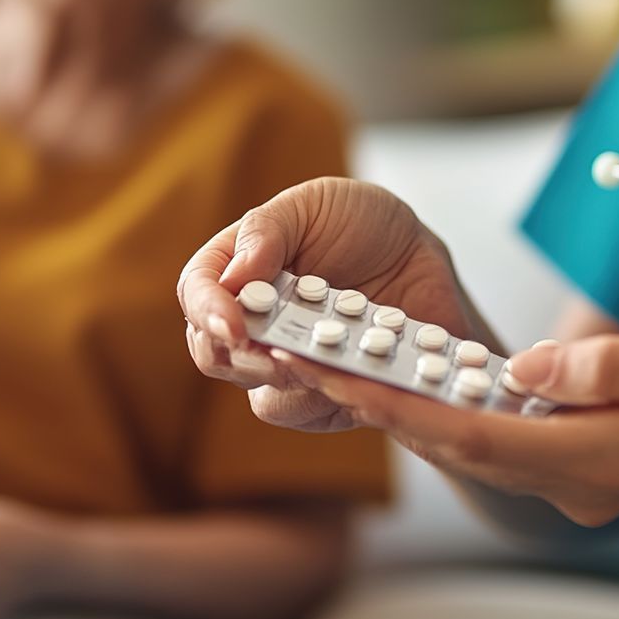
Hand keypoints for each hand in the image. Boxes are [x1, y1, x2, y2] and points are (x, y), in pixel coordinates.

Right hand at [180, 177, 479, 432]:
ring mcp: (289, 365)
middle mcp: (252, 326)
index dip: (207, 313)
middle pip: (218, 358)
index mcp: (235, 272)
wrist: (422, 255)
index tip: (234, 324)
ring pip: (268, 399)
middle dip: (246, 358)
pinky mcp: (330, 394)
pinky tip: (362, 375)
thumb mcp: (313, 204)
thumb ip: (266, 233)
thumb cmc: (361, 221)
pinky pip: (319, 414)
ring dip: (296, 384)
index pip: (196, 295)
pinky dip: (338, 399)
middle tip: (282, 349)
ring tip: (330, 358)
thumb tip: (233, 279)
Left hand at [274, 329, 618, 526]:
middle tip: (307, 359)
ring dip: (406, 411)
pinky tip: (414, 381)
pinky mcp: (578, 469)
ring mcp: (574, 484)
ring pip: (470, 447)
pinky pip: (498, 443)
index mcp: (592, 459)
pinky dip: (450, 415)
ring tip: (338, 366)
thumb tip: (519, 368)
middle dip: (379, 404)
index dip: (396, 404)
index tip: (336, 372)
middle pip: (455, 445)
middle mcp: (571, 483)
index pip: (470, 435)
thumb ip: (599, 368)